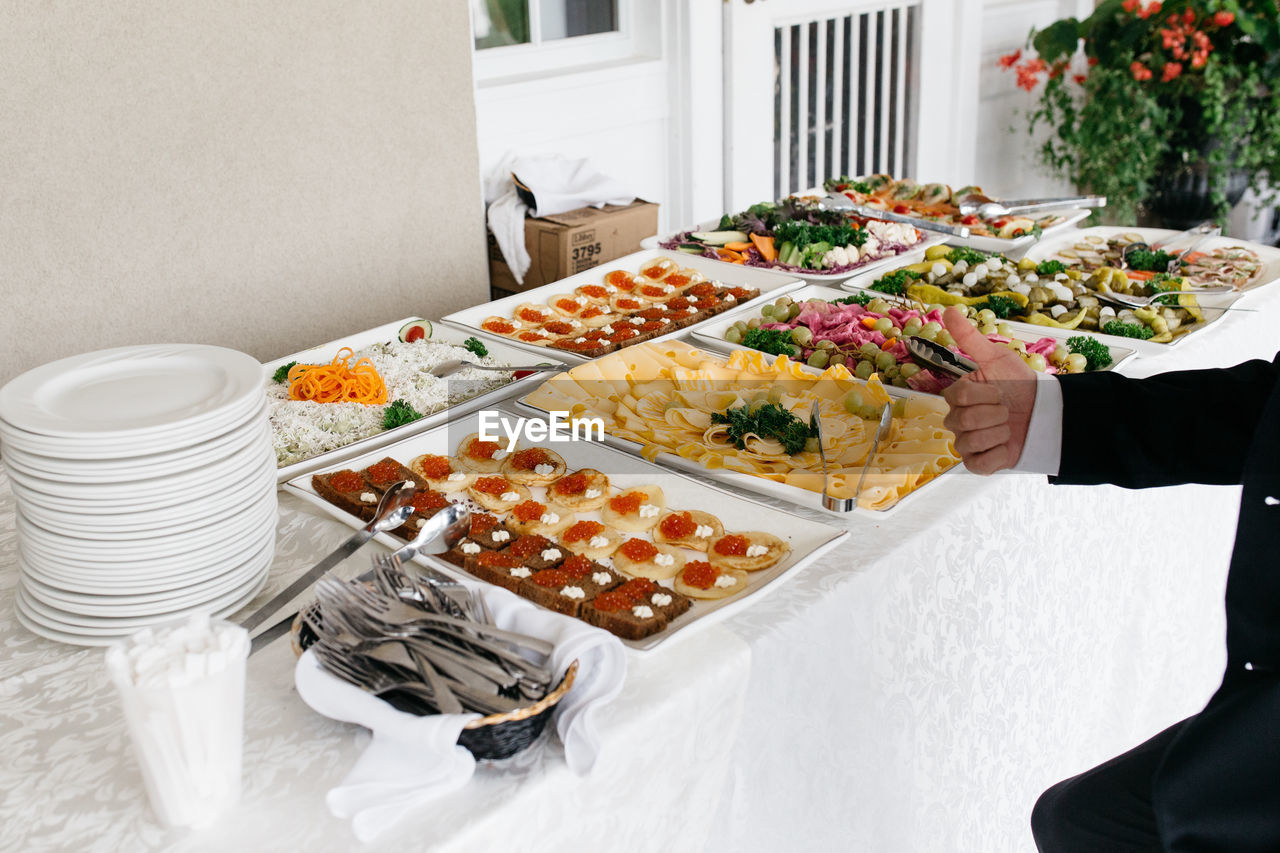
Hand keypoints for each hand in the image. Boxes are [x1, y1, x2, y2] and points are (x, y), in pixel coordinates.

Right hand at [940, 306, 1038, 474]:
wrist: (1046, 412)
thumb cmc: (1019, 384)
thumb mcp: (997, 357)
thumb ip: (969, 337)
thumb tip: (948, 309)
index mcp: (958, 397)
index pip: (957, 398)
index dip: (984, 395)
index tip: (1000, 391)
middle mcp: (957, 421)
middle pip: (964, 421)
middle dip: (995, 413)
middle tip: (1007, 410)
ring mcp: (966, 444)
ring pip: (972, 442)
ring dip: (1000, 433)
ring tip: (1010, 427)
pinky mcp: (979, 464)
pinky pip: (979, 464)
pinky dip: (998, 454)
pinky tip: (1008, 444)